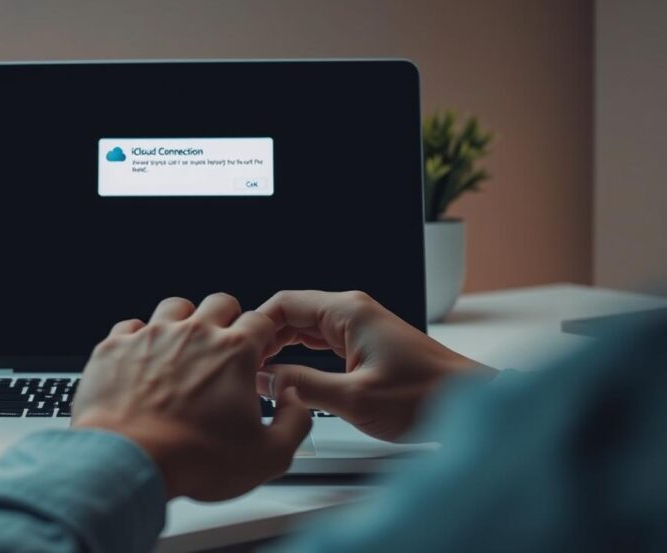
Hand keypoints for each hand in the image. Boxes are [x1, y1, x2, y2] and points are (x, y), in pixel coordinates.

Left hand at [72, 293, 312, 501]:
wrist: (128, 461)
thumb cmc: (193, 460)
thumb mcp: (268, 456)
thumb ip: (294, 422)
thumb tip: (294, 402)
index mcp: (234, 352)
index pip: (260, 320)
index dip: (262, 334)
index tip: (258, 349)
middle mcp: (193, 334)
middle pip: (219, 302)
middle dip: (227, 319)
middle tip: (223, 345)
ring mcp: (151, 335)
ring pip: (175, 307)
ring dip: (184, 322)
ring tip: (182, 347)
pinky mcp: (116, 347)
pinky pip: (131, 326)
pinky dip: (140, 339)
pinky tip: (143, 359)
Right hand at [256, 291, 494, 441]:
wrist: (469, 405)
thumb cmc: (426, 397)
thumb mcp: (354, 399)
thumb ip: (303, 387)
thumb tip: (266, 380)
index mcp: (348, 312)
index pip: (283, 303)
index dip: (255, 327)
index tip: (238, 352)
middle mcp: (353, 312)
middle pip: (290, 314)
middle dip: (264, 339)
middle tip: (242, 366)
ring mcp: (360, 327)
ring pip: (304, 328)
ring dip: (280, 348)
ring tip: (258, 373)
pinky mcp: (366, 344)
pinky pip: (320, 342)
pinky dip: (299, 355)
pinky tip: (288, 375)